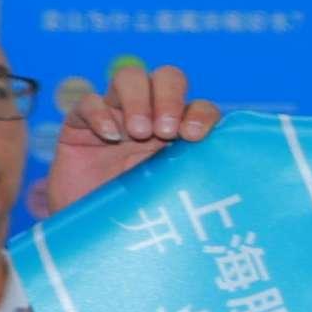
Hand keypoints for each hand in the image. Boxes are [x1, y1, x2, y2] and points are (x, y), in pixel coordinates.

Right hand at [40, 63, 218, 213]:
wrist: (93, 234)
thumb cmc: (140, 216)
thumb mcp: (173, 194)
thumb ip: (196, 175)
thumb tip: (231, 175)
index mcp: (180, 132)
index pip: (200, 105)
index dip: (200, 113)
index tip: (193, 136)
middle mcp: (151, 116)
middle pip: (168, 77)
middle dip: (170, 97)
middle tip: (164, 131)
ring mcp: (115, 115)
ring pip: (129, 77)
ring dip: (138, 99)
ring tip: (138, 133)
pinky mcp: (79, 124)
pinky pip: (88, 101)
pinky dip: (100, 113)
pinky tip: (109, 136)